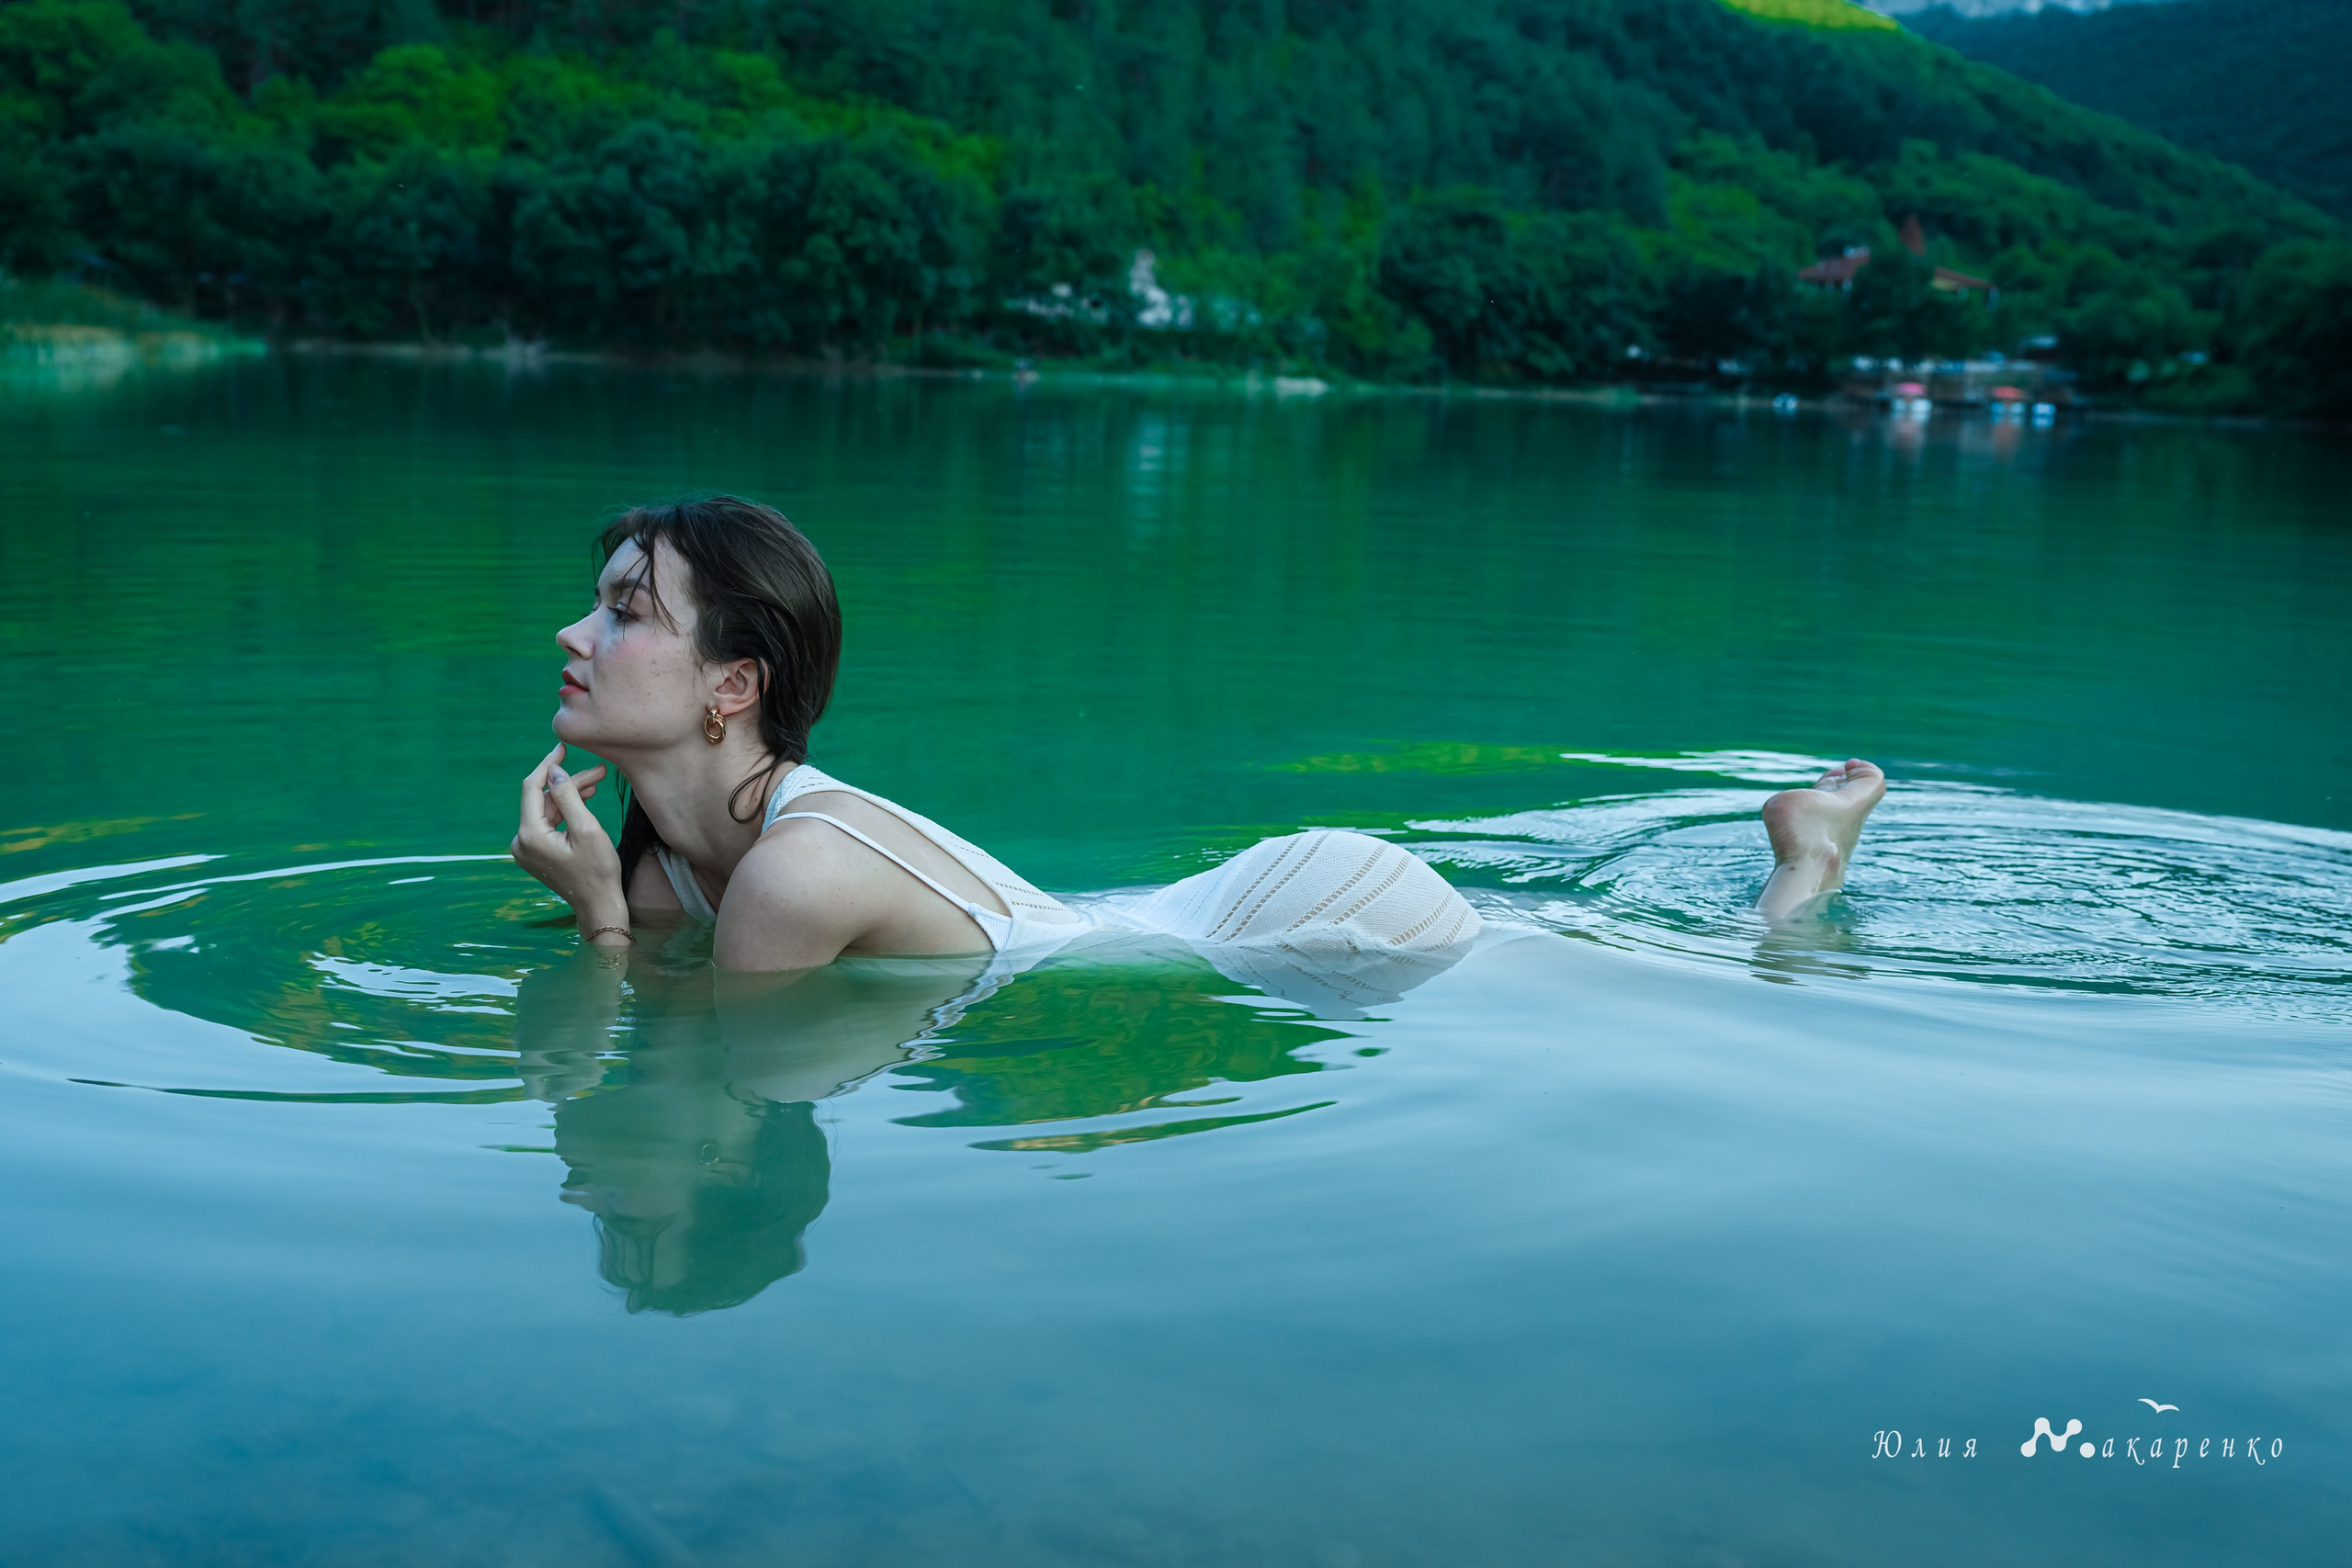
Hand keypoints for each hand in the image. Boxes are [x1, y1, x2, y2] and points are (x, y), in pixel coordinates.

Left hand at [510, 743, 626, 939]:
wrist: (599, 906)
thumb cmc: (598, 871)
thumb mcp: (587, 829)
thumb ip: (568, 796)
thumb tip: (553, 771)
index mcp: (530, 835)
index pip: (532, 788)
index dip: (547, 765)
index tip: (563, 748)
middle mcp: (521, 842)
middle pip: (542, 800)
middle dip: (568, 783)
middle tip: (598, 770)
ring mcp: (526, 849)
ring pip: (547, 811)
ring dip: (569, 796)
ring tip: (597, 783)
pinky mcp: (535, 853)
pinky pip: (548, 824)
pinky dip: (565, 812)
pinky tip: (584, 801)